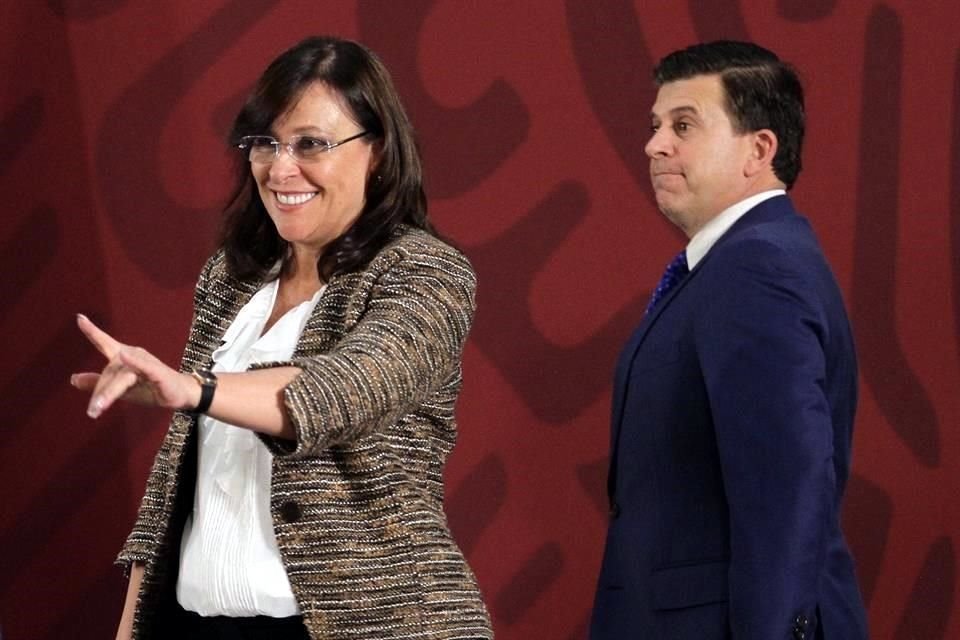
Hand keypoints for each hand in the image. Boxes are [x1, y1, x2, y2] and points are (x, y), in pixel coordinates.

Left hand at [71, 314, 198, 417]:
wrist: (180, 395)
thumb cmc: (151, 389)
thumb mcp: (122, 389)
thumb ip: (99, 384)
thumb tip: (72, 379)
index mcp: (124, 358)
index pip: (105, 344)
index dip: (92, 332)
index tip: (80, 318)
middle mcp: (134, 355)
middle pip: (110, 373)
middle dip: (101, 393)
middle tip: (92, 411)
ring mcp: (147, 363)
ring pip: (122, 378)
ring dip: (109, 393)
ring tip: (97, 408)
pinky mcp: (159, 372)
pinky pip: (145, 368)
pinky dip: (135, 361)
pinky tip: (125, 355)